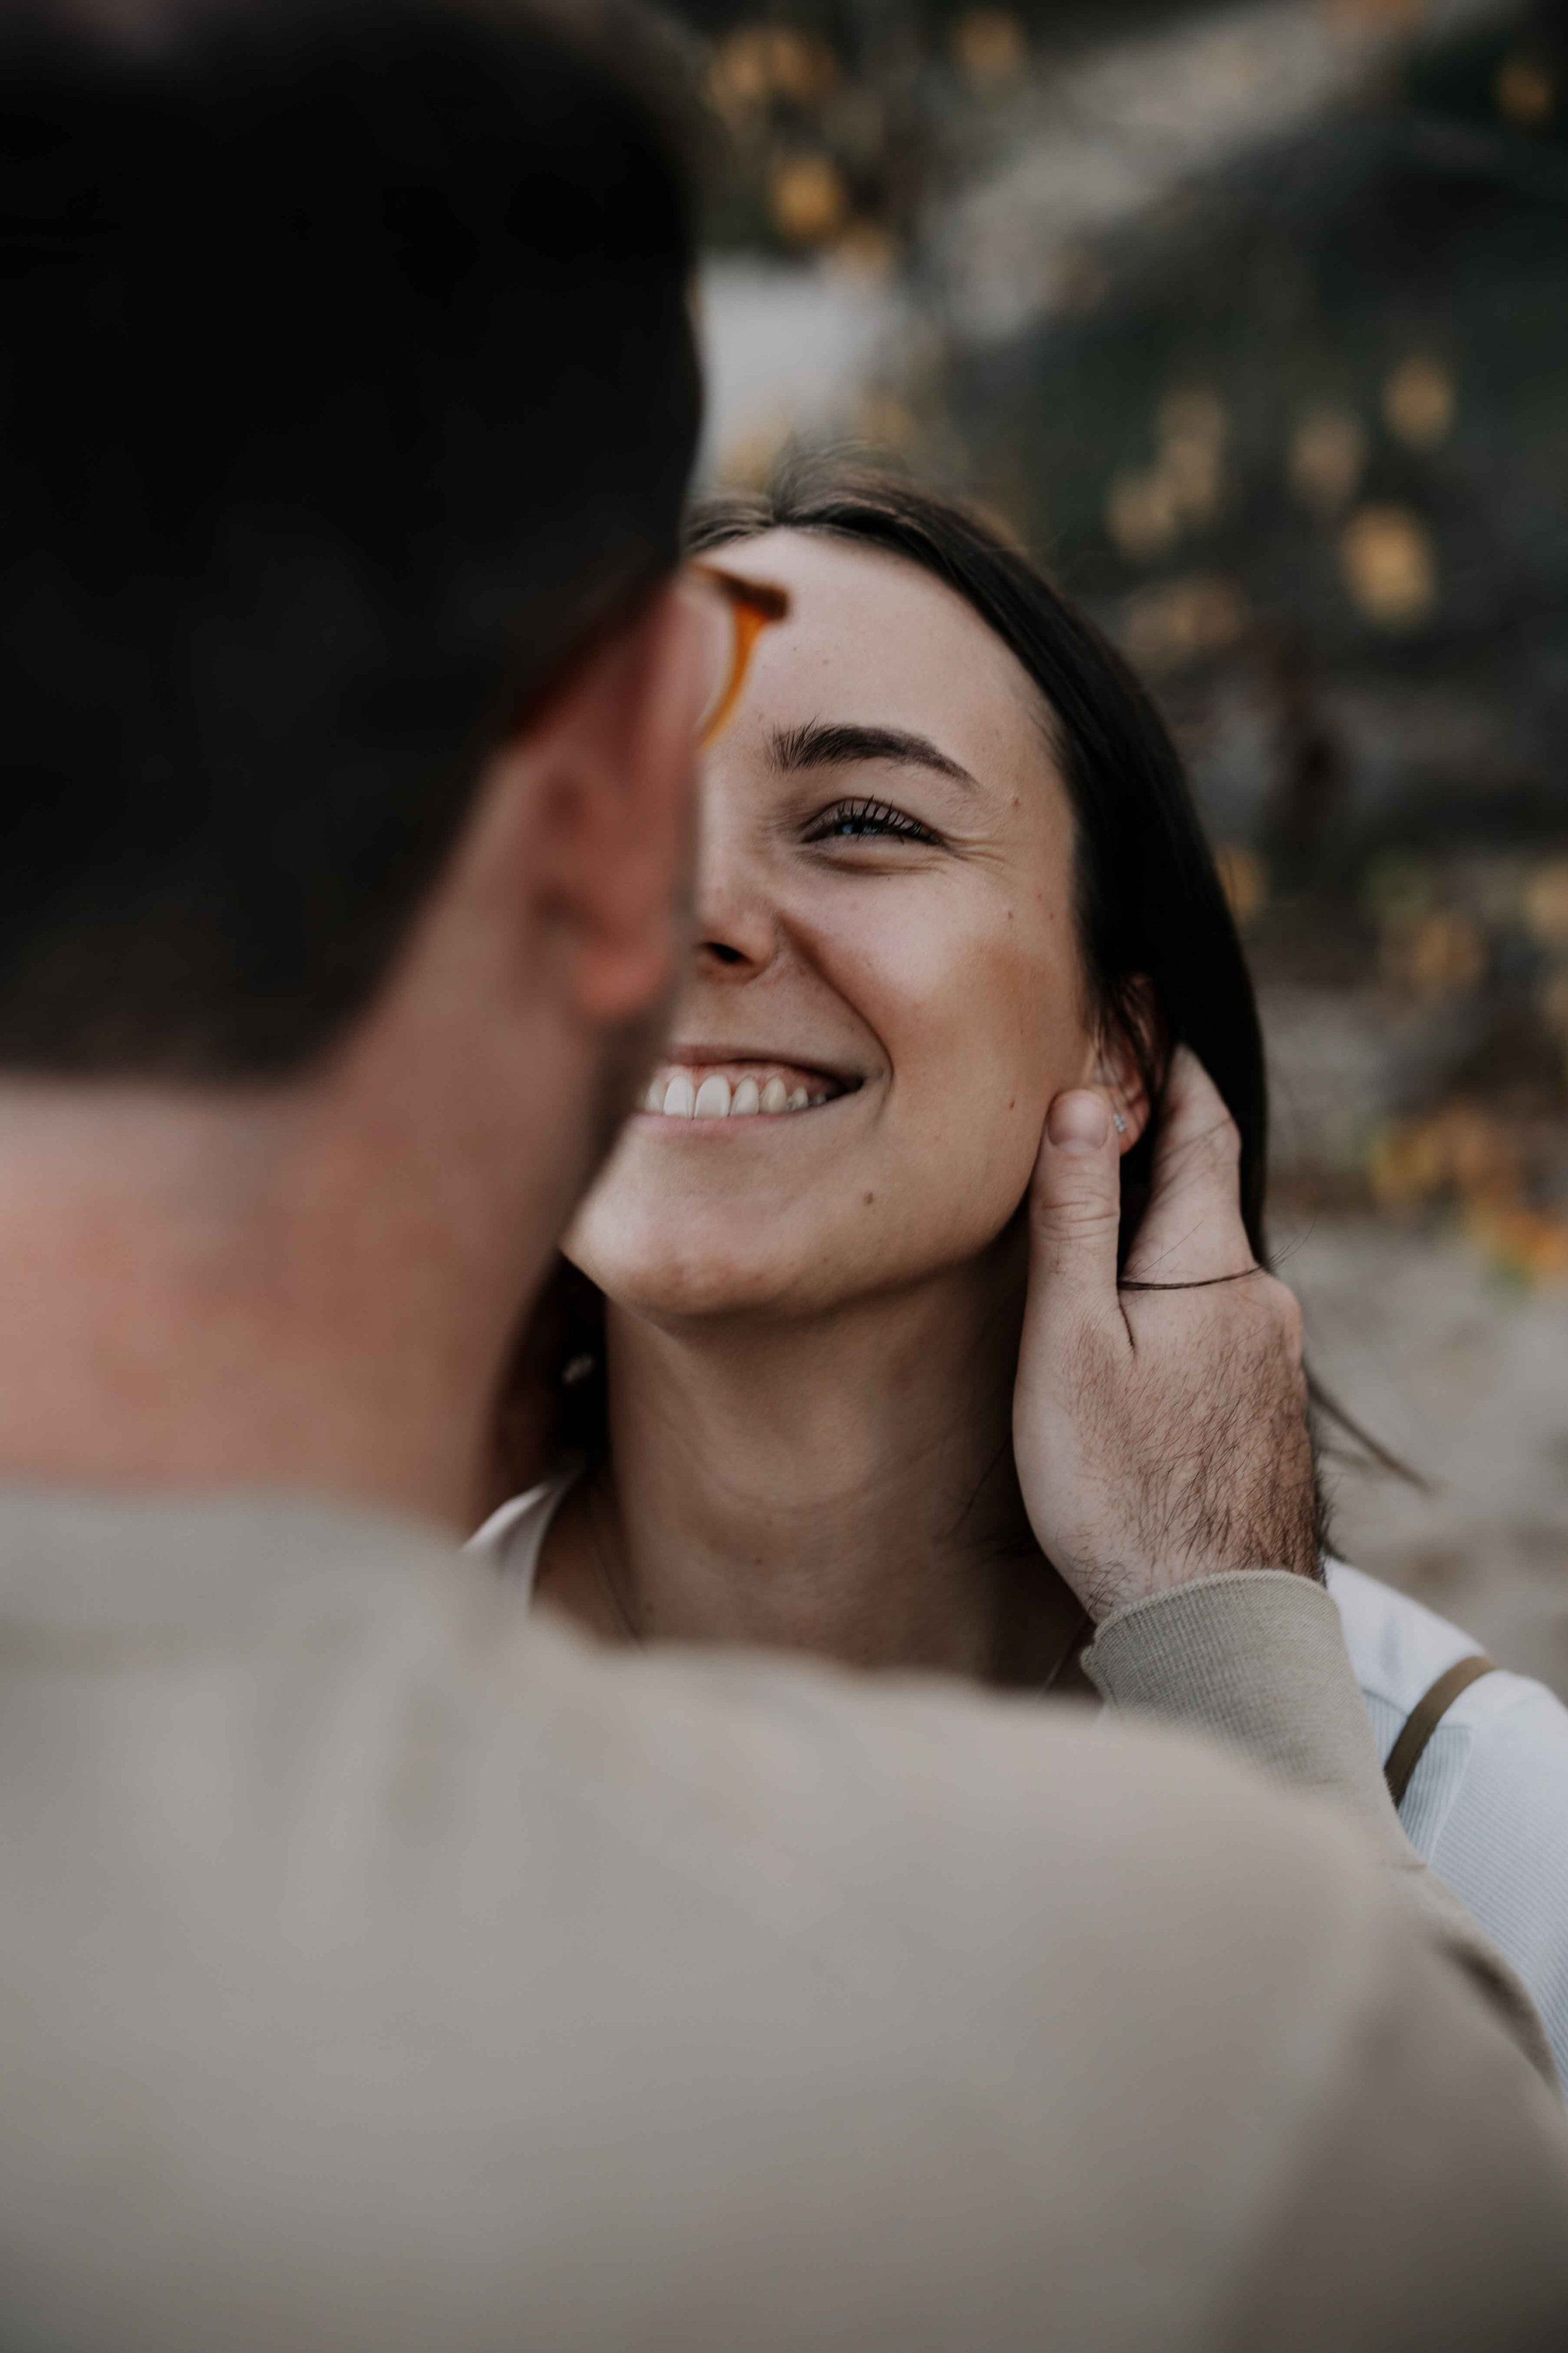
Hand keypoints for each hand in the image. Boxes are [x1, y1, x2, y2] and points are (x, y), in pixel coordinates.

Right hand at [1013, 1046, 1317, 1621]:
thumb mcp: (1071, 1342)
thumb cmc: (1120, 1484)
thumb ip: (1077, 1219)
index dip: (1177, 1070)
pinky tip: (1132, 1338)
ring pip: (1209, 1270)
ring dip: (1159, 1242)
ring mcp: (1275, 1359)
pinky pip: (1218, 1324)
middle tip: (1094, 1117)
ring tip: (1096, 1234)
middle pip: (1204, 1200)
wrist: (1208, 1615)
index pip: (1205, 1132)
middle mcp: (1264, 1300)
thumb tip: (1085, 1099)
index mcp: (1214, 1265)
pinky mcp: (1267, 1409)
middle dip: (1154, 1159)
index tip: (1151, 1015)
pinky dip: (1174, 1302)